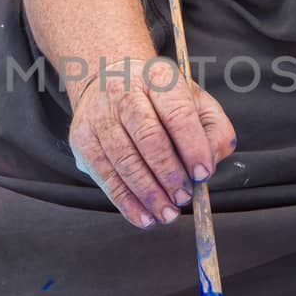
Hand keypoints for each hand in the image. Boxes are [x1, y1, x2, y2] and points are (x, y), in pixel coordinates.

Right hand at [68, 57, 236, 228]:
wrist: (110, 80)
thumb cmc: (160, 100)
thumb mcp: (195, 102)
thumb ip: (214, 129)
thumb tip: (208, 162)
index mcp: (157, 78)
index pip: (176, 112)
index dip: (192, 146)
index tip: (202, 174)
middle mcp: (122, 92)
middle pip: (147, 137)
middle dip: (169, 173)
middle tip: (184, 197)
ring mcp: (98, 116)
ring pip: (124, 160)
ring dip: (149, 193)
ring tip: (168, 213)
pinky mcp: (82, 139)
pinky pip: (105, 177)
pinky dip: (126, 202)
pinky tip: (144, 217)